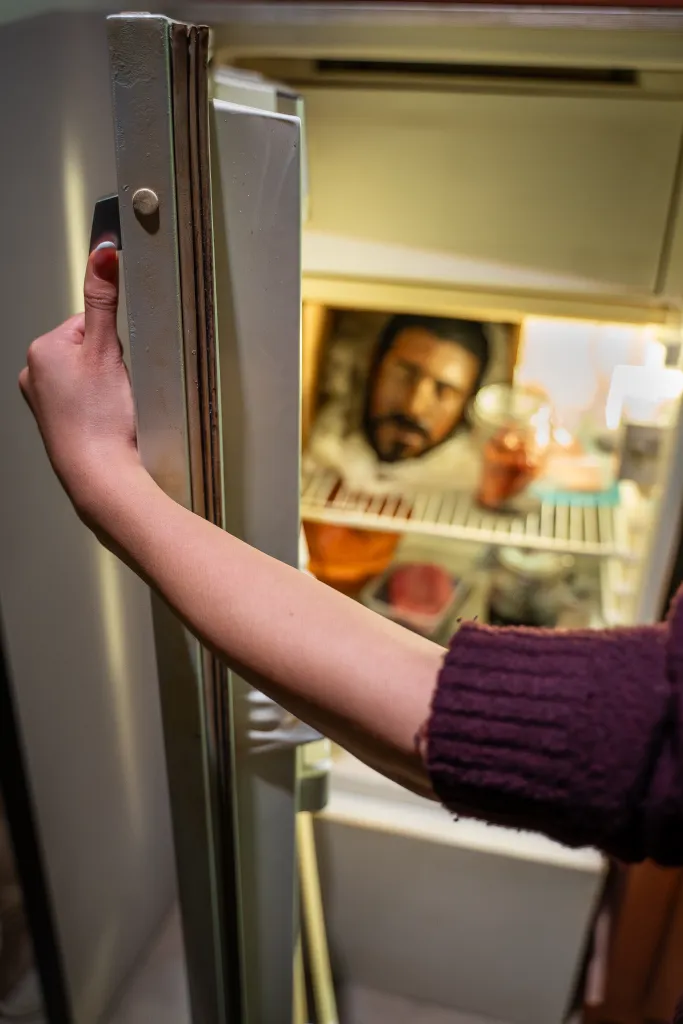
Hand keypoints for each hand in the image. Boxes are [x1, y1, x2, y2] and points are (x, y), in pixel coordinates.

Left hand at [19, 244, 140, 516]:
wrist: (99, 474)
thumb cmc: (100, 419)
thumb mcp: (106, 349)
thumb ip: (103, 300)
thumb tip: (103, 253)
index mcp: (41, 350)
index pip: (87, 322)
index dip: (112, 341)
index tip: (118, 365)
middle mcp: (34, 374)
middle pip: (88, 348)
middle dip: (109, 364)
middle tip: (117, 389)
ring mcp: (43, 401)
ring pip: (88, 376)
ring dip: (106, 386)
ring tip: (112, 408)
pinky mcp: (57, 424)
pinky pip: (85, 401)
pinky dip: (100, 407)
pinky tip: (106, 421)